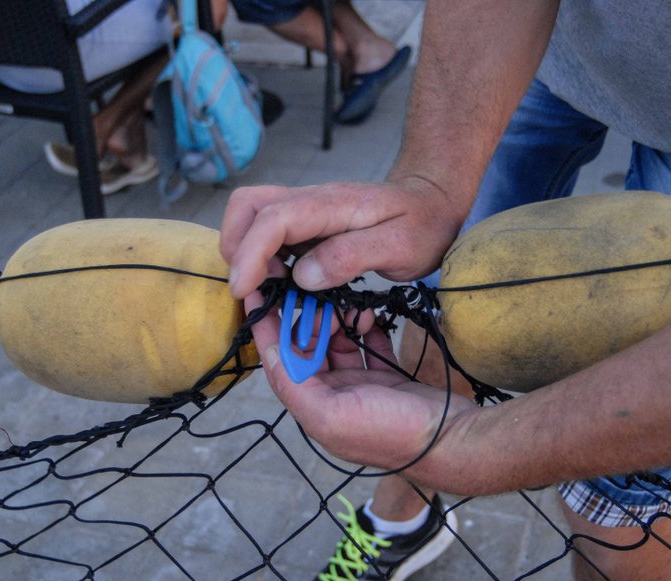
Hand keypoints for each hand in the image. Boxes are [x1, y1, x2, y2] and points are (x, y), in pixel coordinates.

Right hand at [221, 177, 463, 298]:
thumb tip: (303, 276)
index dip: (250, 254)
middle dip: (236, 246)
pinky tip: (284, 283)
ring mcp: (307, 210)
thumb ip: (352, 256)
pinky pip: (270, 233)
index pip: (274, 219)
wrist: (434, 202)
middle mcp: (311, 200)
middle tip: (253, 287)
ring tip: (270, 289)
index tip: (243, 289)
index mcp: (332, 204)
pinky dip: (263, 258)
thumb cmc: (423, 225)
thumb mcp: (401, 246)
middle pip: (248, 206)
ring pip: (253, 217)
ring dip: (247, 253)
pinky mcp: (308, 223)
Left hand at [244, 291, 475, 470]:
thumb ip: (296, 386)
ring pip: (337, 343)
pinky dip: (367, 328)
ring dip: (339, 320)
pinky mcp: (387, 378)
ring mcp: (362, 387)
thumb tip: (268, 356)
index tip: (257, 293)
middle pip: (308, 348)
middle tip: (313, 290)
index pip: (280, 361)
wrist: (452, 440)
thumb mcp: (332, 416)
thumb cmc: (393, 433)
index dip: (267, 328)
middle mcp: (334, 398)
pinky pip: (369, 345)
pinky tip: (371, 315)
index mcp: (315, 409)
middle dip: (308, 318)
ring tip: (350, 305)